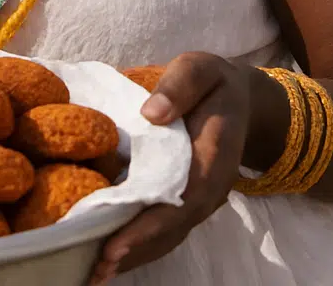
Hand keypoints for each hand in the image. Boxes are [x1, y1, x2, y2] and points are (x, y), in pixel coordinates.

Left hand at [88, 53, 250, 283]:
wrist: (238, 100)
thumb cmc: (213, 82)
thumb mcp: (201, 67)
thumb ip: (179, 85)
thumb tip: (151, 114)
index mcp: (214, 157)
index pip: (182, 200)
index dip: (149, 226)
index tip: (115, 245)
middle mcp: (209, 188)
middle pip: (172, 229)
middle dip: (134, 250)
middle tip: (95, 271)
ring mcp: (198, 200)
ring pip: (166, 237)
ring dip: (133, 256)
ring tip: (93, 274)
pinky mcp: (184, 201)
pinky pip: (163, 230)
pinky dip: (137, 245)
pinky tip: (106, 256)